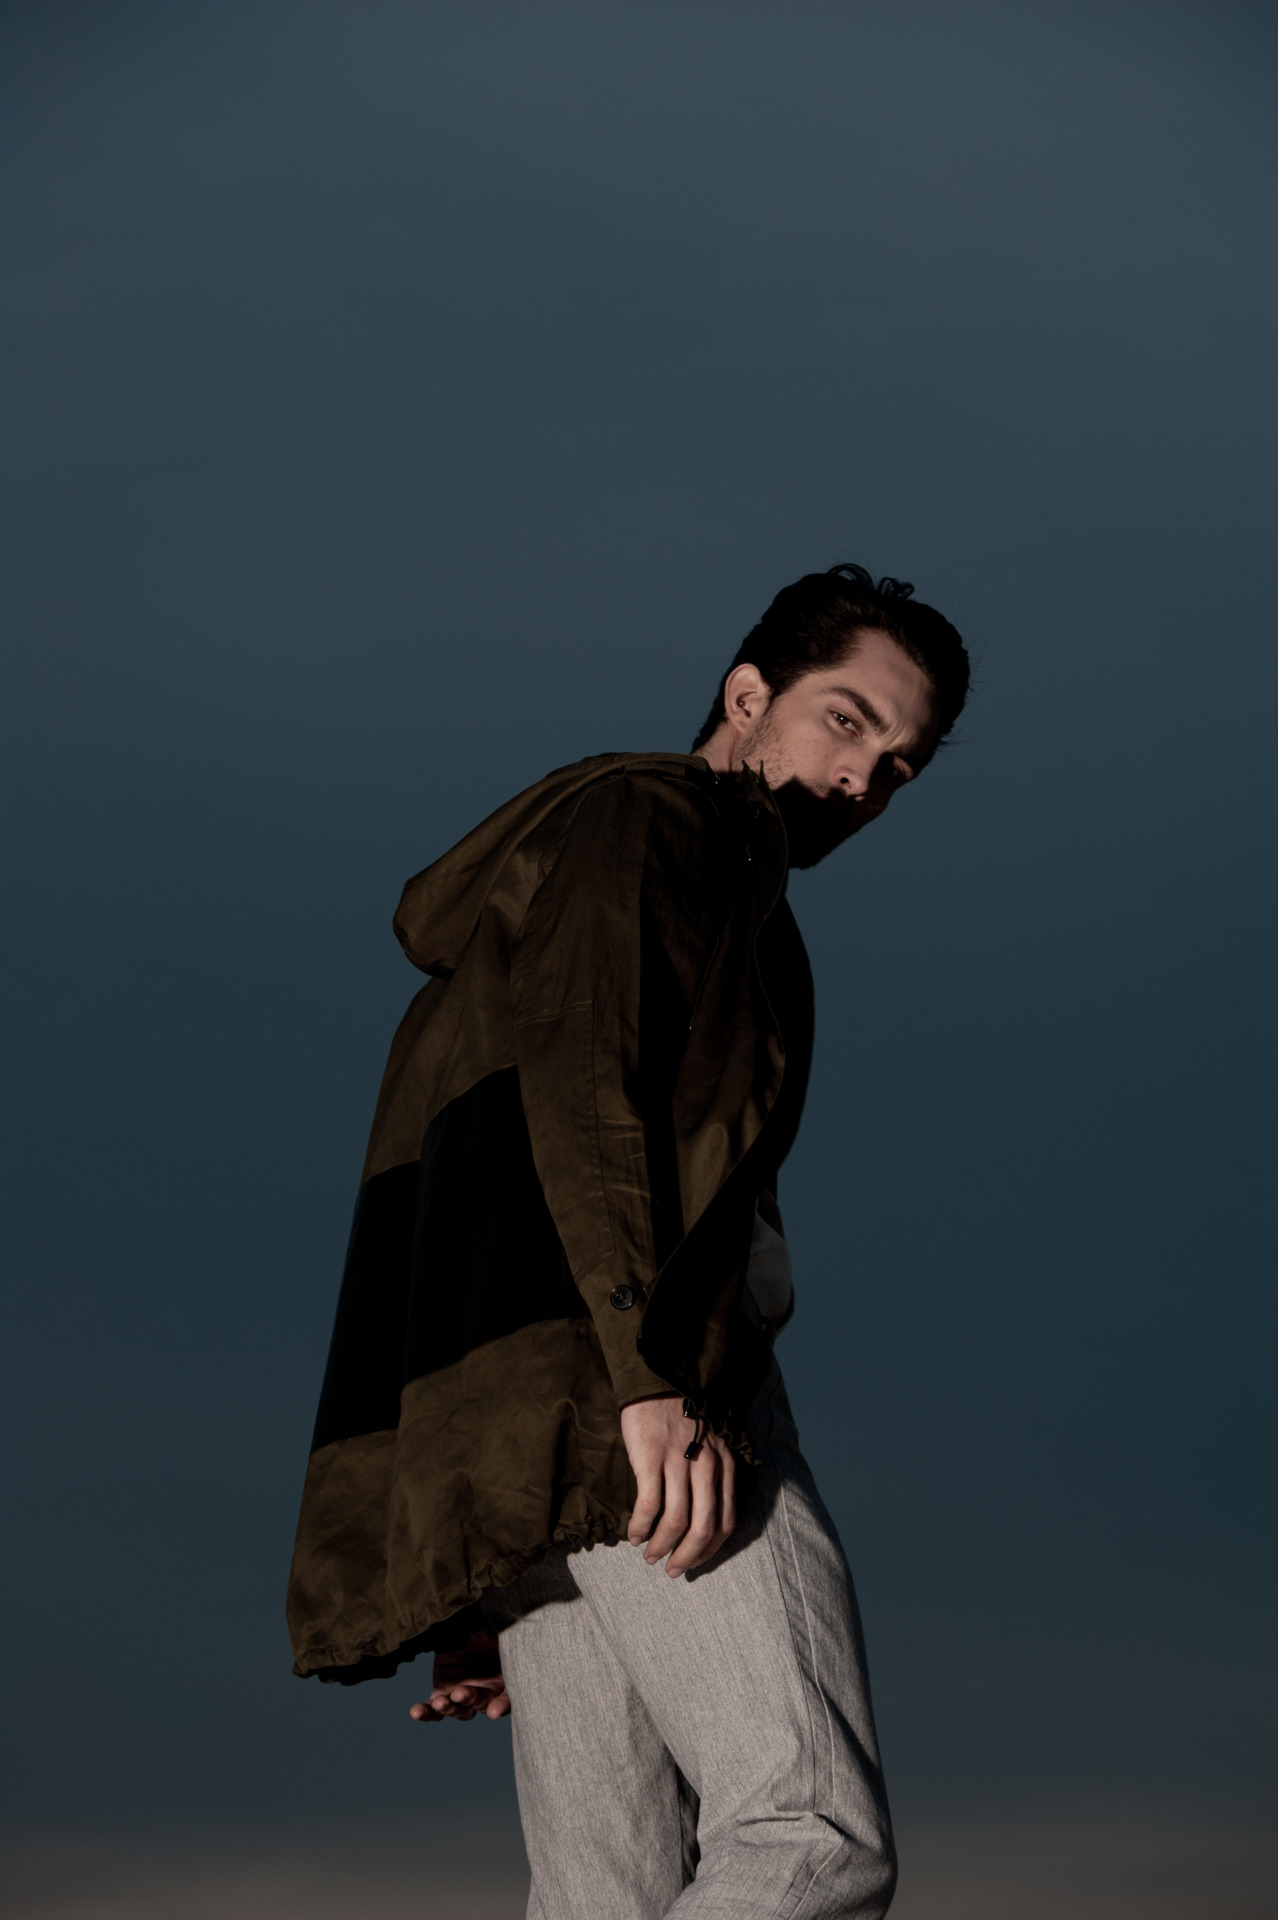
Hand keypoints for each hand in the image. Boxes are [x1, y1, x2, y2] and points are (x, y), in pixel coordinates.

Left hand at [409, 1629, 509, 1722]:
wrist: (463, 1620)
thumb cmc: (488, 1624)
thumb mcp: (503, 1630)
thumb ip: (511, 1640)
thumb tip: (520, 1639)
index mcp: (506, 1678)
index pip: (508, 1697)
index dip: (502, 1705)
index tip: (494, 1711)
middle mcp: (486, 1690)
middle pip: (482, 1703)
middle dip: (471, 1699)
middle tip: (461, 1693)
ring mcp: (463, 1693)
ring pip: (458, 1709)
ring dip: (450, 1708)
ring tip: (441, 1703)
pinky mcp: (443, 1692)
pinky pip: (434, 1707)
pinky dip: (426, 1711)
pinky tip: (416, 1712)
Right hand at [621, 1394, 736, 1576]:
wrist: (660, 1379)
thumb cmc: (684, 1414)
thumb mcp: (713, 1442)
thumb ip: (714, 1474)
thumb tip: (701, 1515)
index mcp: (724, 1465)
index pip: (726, 1521)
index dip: (710, 1549)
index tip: (694, 1561)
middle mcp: (706, 1466)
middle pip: (703, 1527)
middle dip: (687, 1556)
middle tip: (672, 1570)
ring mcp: (678, 1462)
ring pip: (676, 1521)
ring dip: (661, 1546)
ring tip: (649, 1556)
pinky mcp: (651, 1458)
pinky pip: (649, 1504)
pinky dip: (641, 1526)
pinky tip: (633, 1534)